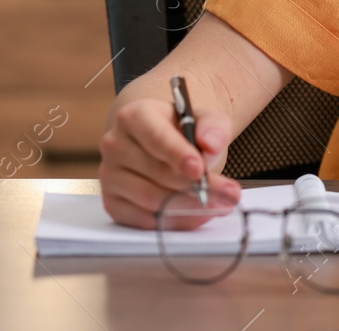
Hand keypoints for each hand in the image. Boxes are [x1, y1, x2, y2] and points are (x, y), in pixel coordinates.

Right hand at [99, 98, 242, 229]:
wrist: (162, 141)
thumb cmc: (182, 129)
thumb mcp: (203, 118)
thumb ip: (213, 127)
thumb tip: (211, 144)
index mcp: (134, 117)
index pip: (156, 138)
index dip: (178, 155)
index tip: (200, 169)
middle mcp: (115, 145)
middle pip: (156, 172)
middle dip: (195, 186)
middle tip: (228, 194)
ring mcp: (110, 176)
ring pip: (149, 198)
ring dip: (187, 207)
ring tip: (220, 205)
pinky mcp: (112, 202)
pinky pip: (141, 219)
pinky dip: (172, 221)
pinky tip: (198, 216)